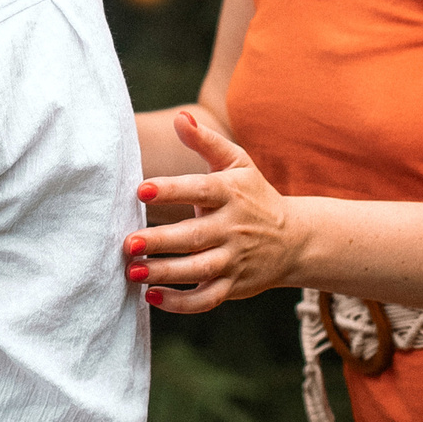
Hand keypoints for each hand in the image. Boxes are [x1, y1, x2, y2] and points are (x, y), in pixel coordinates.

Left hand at [120, 111, 298, 313]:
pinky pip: (206, 300)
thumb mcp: (237, 162)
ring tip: (133, 271)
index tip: (140, 191)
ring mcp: (234, 260)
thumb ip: (206, 141)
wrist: (294, 240)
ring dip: (164, 273)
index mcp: (231, 193)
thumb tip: (179, 117)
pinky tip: (152, 297)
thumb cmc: (254, 194)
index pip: (200, 190)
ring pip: (198, 271)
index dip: (171, 190)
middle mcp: (233, 228)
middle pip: (194, 237)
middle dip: (160, 241)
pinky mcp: (233, 286)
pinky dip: (181, 304)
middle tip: (128, 242)